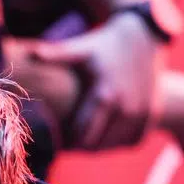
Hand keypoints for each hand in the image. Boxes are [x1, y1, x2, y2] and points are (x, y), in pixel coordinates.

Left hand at [28, 12, 164, 149]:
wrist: (142, 37)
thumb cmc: (103, 45)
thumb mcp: (80, 49)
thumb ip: (56, 55)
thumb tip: (31, 53)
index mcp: (105, 96)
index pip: (82, 136)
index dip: (67, 141)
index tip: (58, 136)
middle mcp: (126, 109)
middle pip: (96, 146)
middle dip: (80, 146)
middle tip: (69, 140)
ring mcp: (142, 113)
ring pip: (114, 146)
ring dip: (99, 146)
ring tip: (86, 136)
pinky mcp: (152, 115)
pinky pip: (132, 142)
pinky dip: (119, 142)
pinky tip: (108, 133)